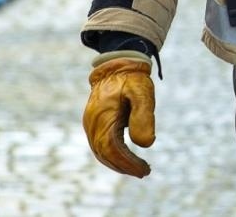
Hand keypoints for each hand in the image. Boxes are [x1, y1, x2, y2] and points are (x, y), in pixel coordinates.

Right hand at [83, 55, 156, 176]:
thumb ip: (144, 117)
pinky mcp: (93, 122)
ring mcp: (90, 123)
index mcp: (103, 117)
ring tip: (138, 169)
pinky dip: (112, 155)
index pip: (113, 149)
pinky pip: (100, 145)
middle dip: (124, 167)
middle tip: (144, 172)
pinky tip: (126, 158)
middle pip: (105, 154)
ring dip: (118, 163)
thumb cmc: (133, 77)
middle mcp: (92, 123)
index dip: (128, 163)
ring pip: (100, 152)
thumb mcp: (143, 93)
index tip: (145, 170)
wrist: (117, 63)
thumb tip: (145, 145)